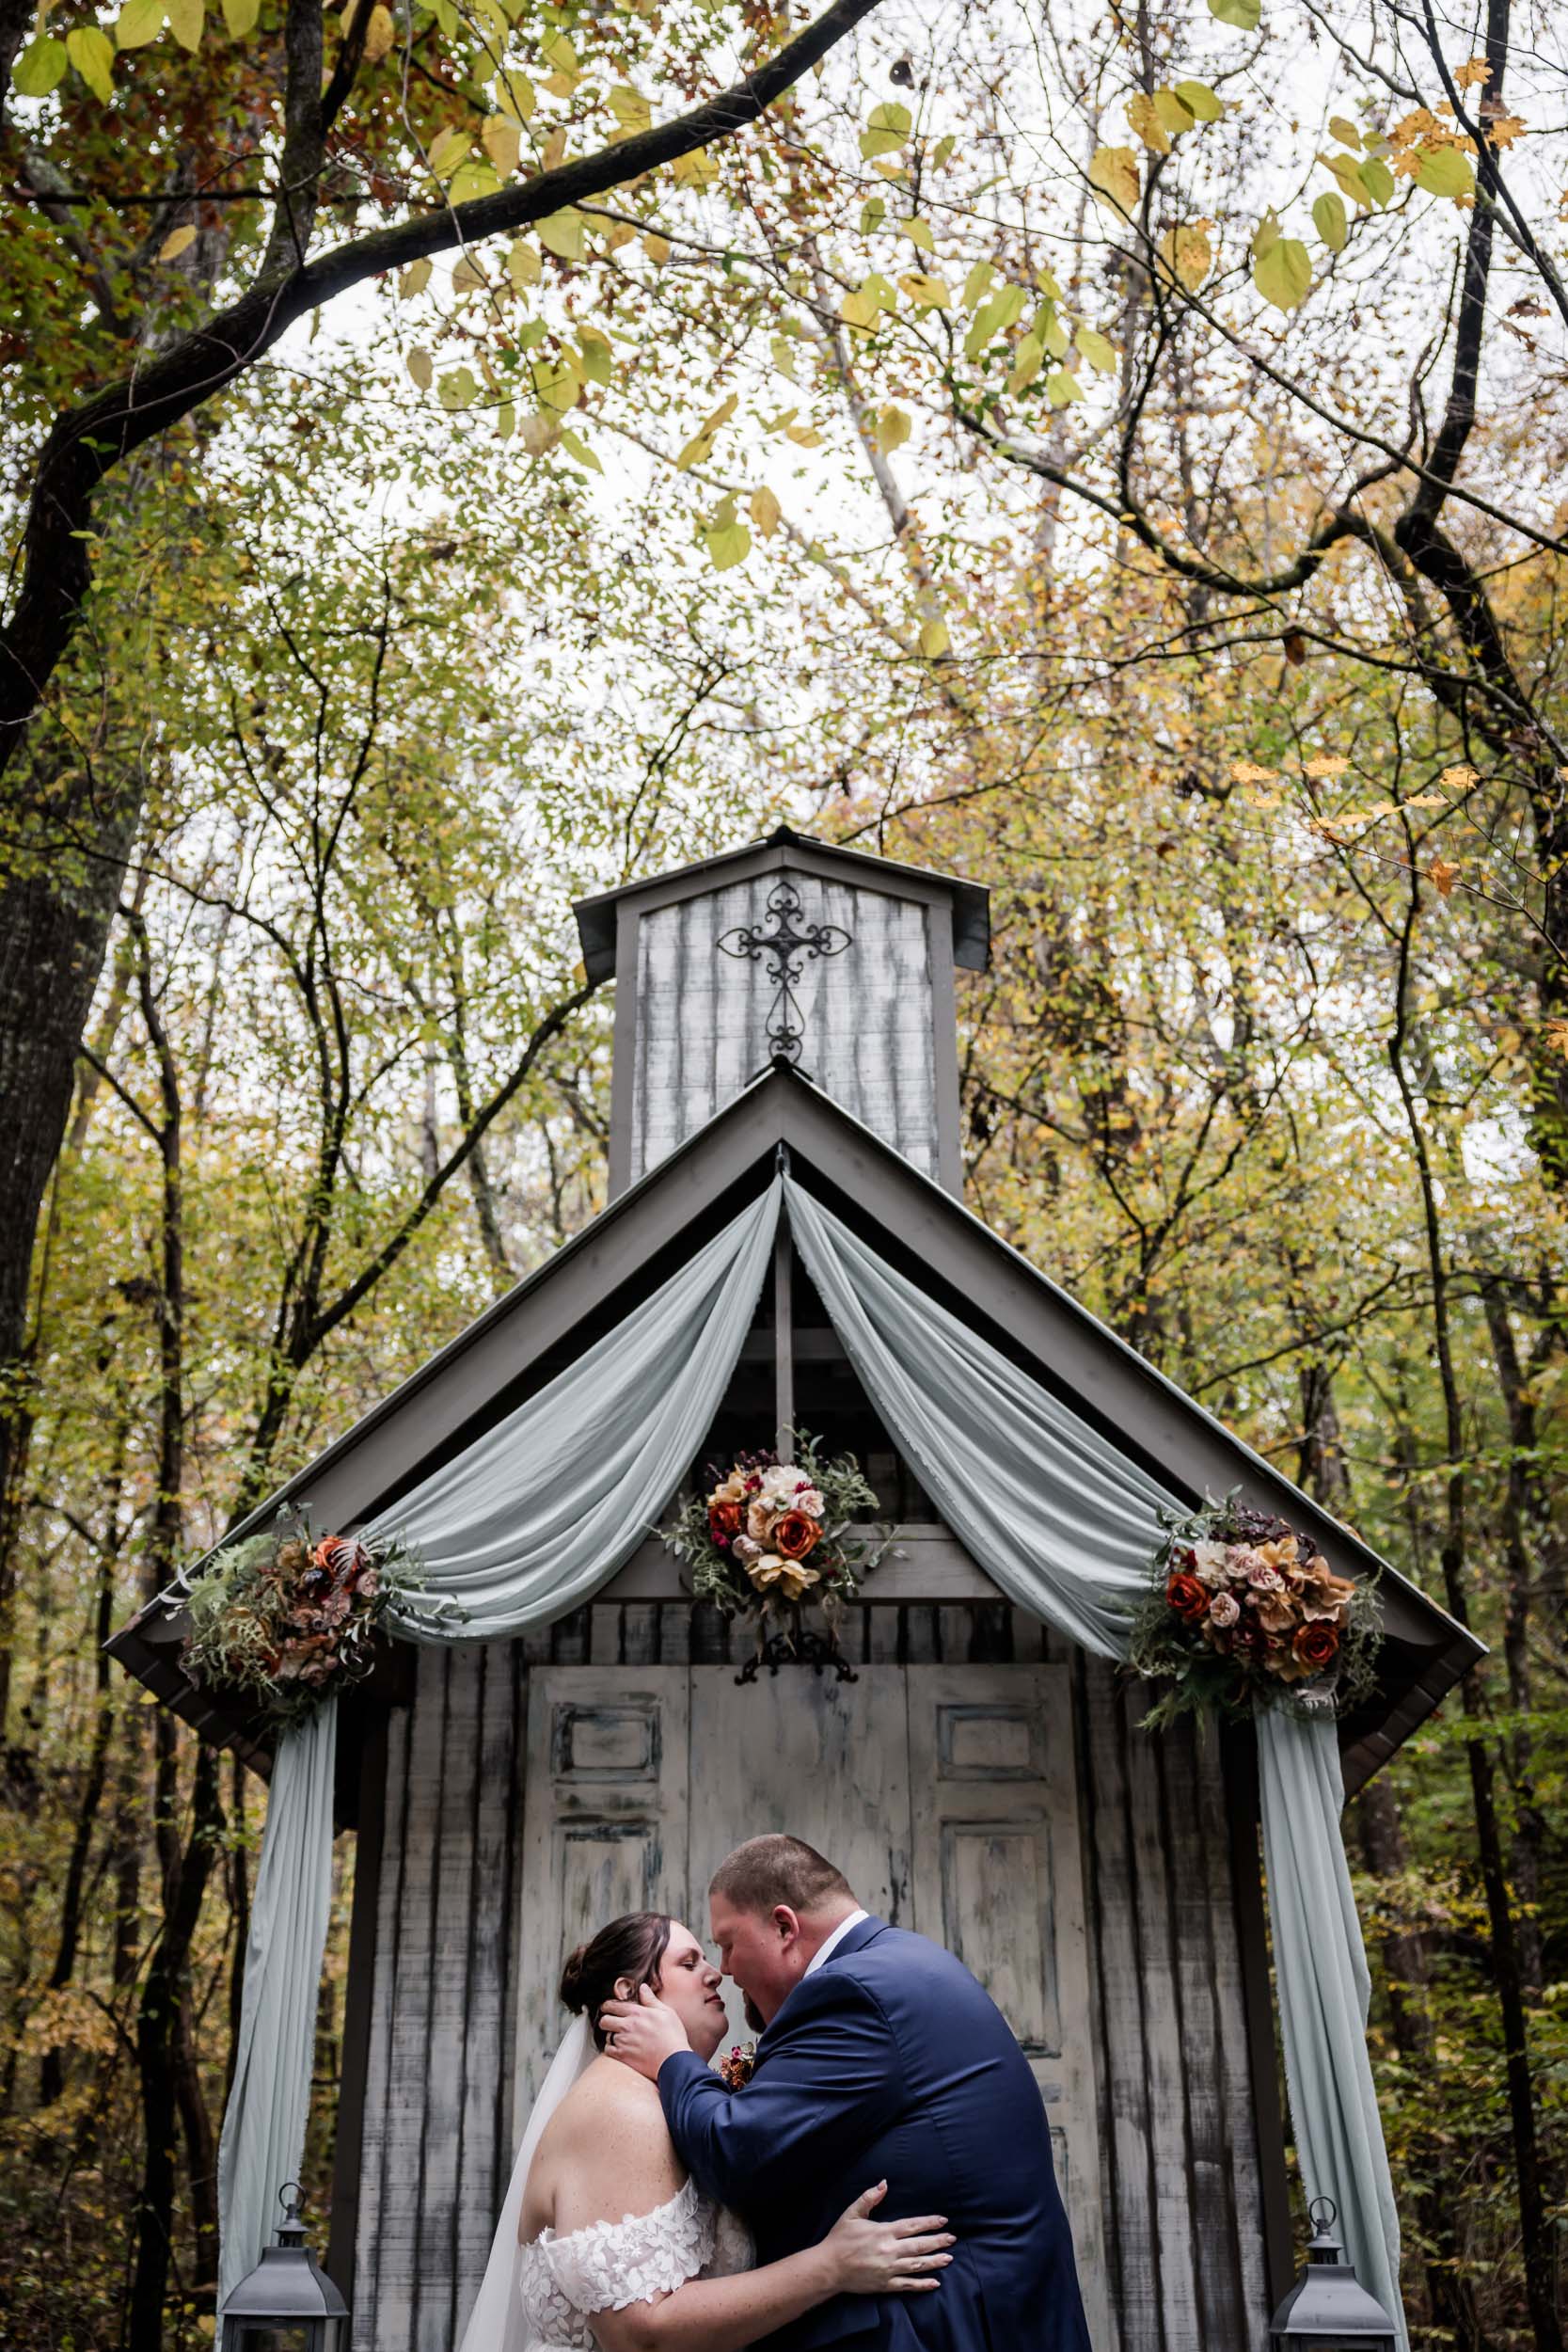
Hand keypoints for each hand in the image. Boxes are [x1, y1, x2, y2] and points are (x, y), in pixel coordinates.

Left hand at [598, 1982, 691, 2080]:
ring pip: (607, 2036)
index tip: (606, 2007)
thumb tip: (642, 1987)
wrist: (673, 2061)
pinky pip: (608, 2050)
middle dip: (606, 2020)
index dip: (607, 2006)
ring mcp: (624, 2042)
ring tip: (619, 2037)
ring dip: (611, 2035)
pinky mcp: (623, 2056)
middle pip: (605, 2021)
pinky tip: (619, 2048)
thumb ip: (651, 1999)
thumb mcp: (666, 2012)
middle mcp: (627, 2026)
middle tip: (610, 2022)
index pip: (613, 2006)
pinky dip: (611, 2048)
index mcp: (637, 2013)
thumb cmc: (673, 2036)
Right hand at [823, 2182, 954, 2296]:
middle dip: (938, 2241)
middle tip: (952, 2239)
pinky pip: (908, 2285)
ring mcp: (889, 2269)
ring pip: (918, 2265)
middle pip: (919, 2245)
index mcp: (883, 2232)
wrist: (829, 2267)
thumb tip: (884, 2183)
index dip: (929, 2223)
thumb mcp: (852, 2213)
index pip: (912, 2225)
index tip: (943, 2220)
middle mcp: (890, 2251)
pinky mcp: (886, 2285)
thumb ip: (869, 2197)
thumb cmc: (840, 2239)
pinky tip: (935, 2283)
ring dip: (935, 2261)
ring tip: (949, 2258)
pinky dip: (922, 2285)